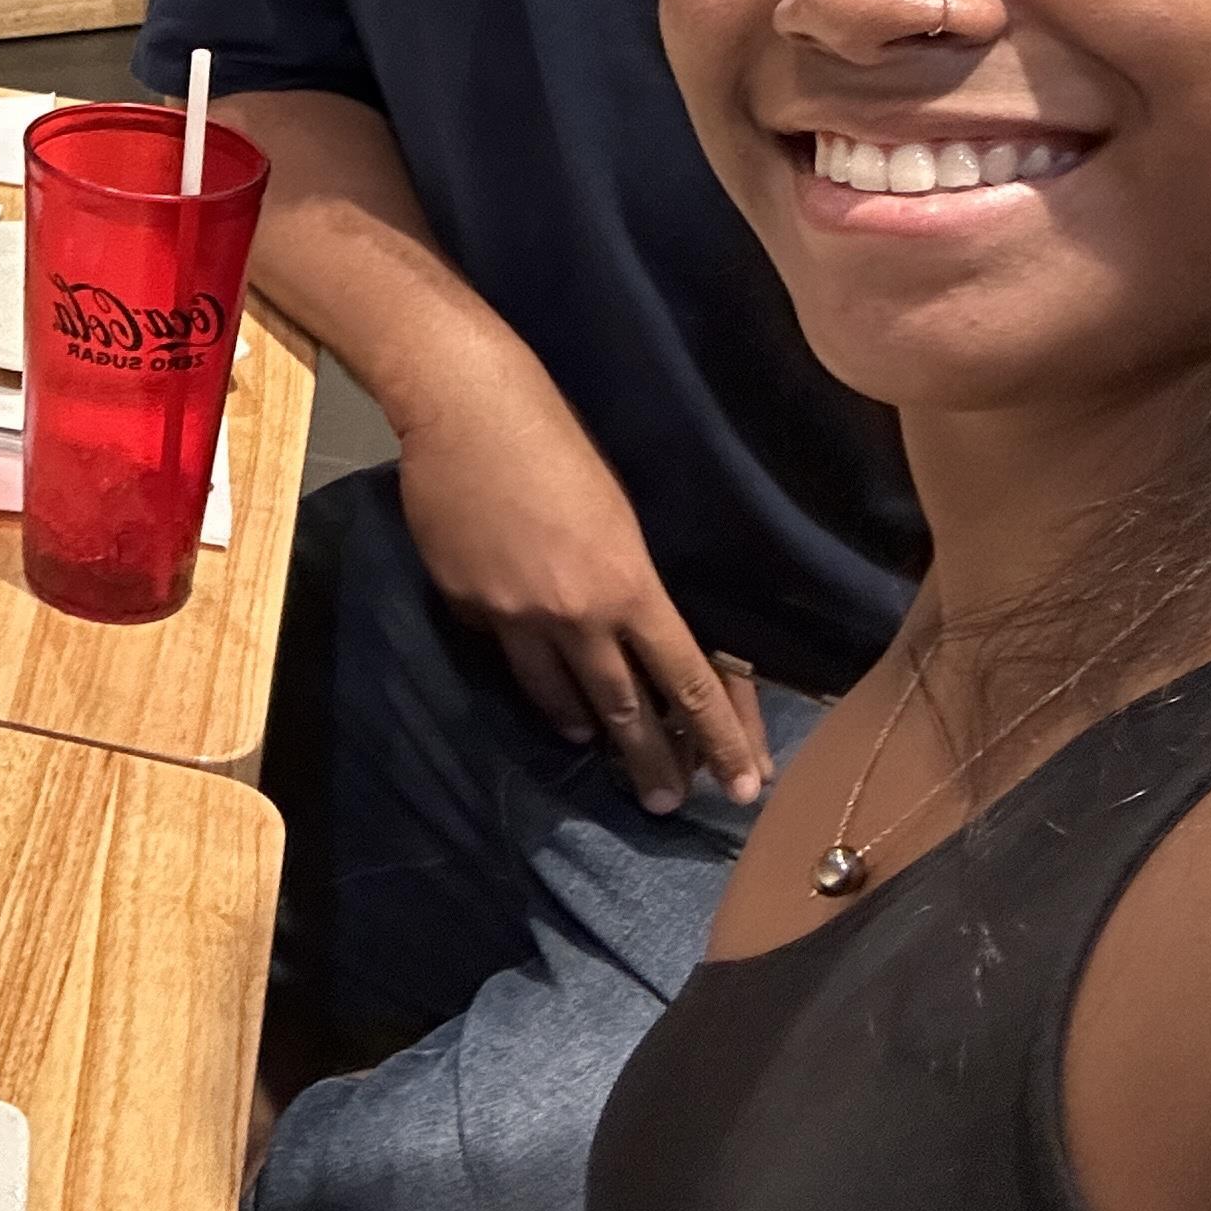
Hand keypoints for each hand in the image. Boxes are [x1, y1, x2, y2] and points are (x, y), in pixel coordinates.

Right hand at [394, 370, 767, 811]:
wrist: (465, 408)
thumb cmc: (558, 439)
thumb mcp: (619, 511)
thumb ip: (628, 577)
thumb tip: (633, 622)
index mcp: (630, 586)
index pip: (690, 682)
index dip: (723, 740)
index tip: (745, 786)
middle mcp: (577, 615)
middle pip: (625, 708)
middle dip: (652, 762)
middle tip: (665, 802)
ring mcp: (514, 616)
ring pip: (556, 695)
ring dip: (582, 725)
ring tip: (591, 742)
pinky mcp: (466, 603)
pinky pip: (498, 645)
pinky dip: (517, 655)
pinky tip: (519, 653)